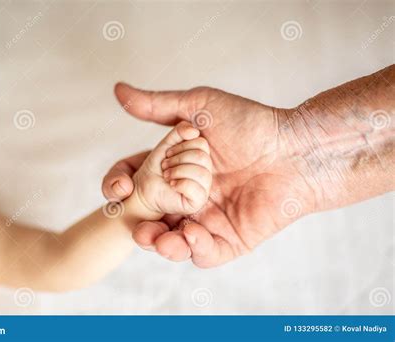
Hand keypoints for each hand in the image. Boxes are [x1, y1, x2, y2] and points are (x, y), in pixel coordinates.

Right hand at [103, 83, 314, 266]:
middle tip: (129, 220)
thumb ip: (157, 106)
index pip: (134, 181)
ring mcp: (204, 220)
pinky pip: (203, 253)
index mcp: (172, 169)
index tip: (118, 188)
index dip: (119, 185)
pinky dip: (193, 249)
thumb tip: (117, 90)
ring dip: (158, 243)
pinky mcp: (228, 240)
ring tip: (156, 238)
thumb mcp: (197, 108)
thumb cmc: (248, 124)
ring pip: (170, 241)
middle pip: (147, 217)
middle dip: (133, 223)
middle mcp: (183, 197)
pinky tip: (192, 234)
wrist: (294, 147)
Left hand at [130, 121, 211, 217]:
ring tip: (167, 175)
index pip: (202, 143)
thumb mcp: (167, 144)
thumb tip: (194, 131)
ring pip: (201, 172)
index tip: (168, 154)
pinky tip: (173, 185)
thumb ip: (180, 131)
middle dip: (178, 159)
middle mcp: (206, 171)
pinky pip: (196, 188)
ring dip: (177, 171)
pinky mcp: (198, 201)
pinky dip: (180, 184)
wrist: (144, 188)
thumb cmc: (157, 168)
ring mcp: (204, 187)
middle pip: (202, 157)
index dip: (181, 146)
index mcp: (201, 157)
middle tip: (166, 166)